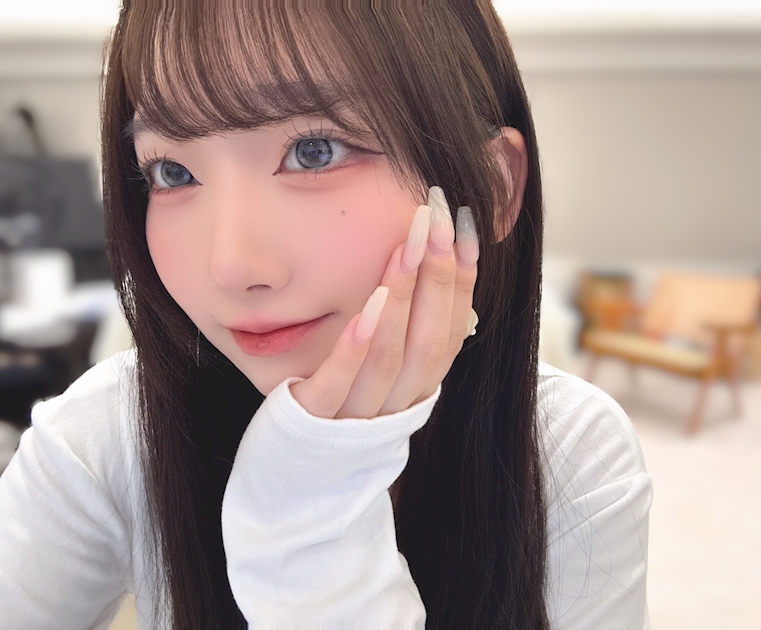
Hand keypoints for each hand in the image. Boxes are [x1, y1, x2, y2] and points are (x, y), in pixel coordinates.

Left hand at [290, 186, 478, 418]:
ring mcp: (357, 418)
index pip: (451, 332)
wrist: (298, 477)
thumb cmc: (343, 410)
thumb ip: (407, 332)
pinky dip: (354, 349)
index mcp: (418, 390)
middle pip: (428, 341)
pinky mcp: (315, 422)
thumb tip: (436, 268)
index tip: (461, 227)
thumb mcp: (382, 373)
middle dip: (436, 278)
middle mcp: (397, 406)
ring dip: (400, 301)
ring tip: (403, 250)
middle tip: (434, 222)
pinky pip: (338, 385)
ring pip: (390, 359)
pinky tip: (361, 310)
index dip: (462, 281)